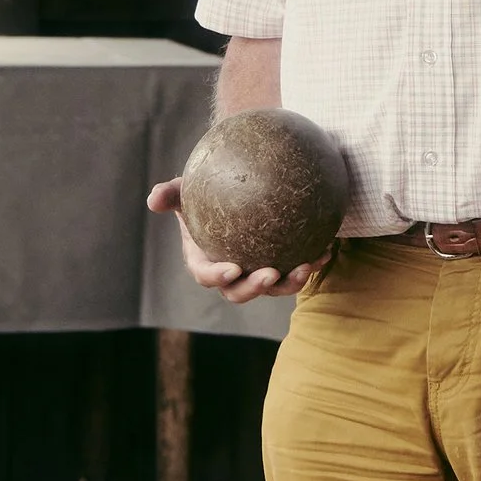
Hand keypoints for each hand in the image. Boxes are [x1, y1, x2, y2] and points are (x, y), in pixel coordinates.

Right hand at [147, 177, 327, 305]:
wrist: (233, 194)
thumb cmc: (205, 192)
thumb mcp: (186, 189)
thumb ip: (170, 194)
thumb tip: (152, 199)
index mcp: (205, 261)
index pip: (207, 275)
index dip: (218, 277)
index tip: (232, 269)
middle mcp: (232, 273)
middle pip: (241, 291)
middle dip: (256, 288)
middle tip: (271, 274)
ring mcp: (257, 272)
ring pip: (274, 287)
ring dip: (291, 282)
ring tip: (306, 266)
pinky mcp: (281, 266)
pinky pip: (296, 268)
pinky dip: (312, 262)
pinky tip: (327, 250)